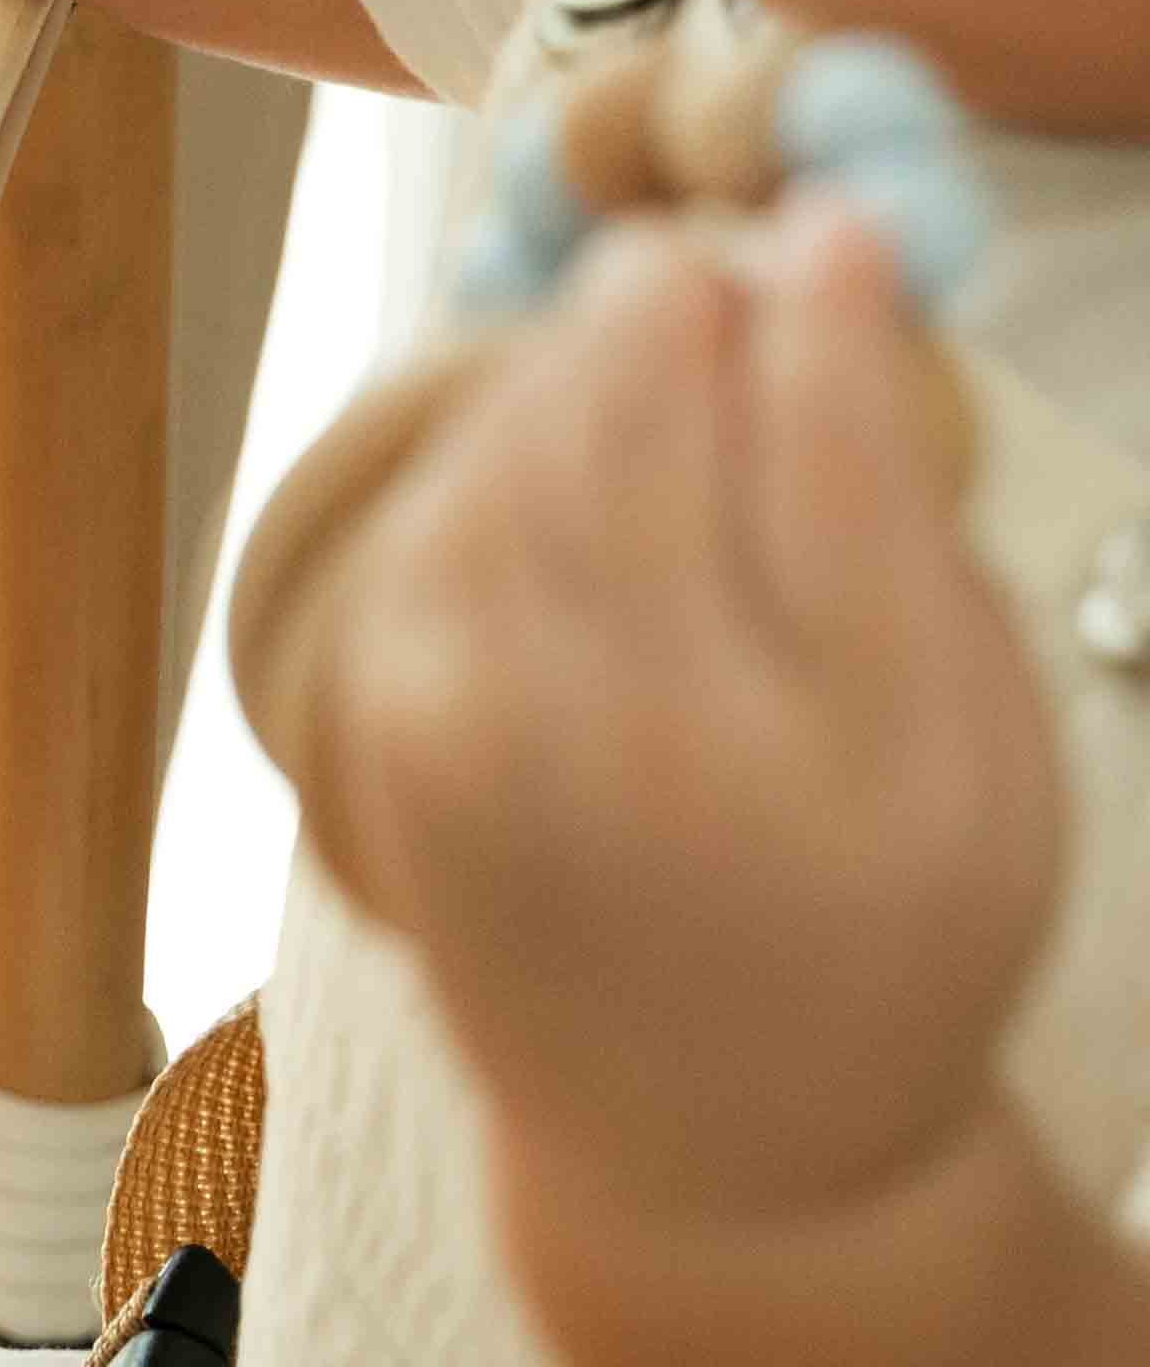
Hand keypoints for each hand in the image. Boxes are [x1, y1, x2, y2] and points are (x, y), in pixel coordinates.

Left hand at [289, 193, 1064, 1230]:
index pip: (823, 448)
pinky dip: (491, 452)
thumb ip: (904, 501)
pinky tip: (558, 457)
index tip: (831, 228)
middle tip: (717, 272)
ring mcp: (489, 740)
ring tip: (649, 355)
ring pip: (514, 445)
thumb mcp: (976, 733)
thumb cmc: (885, 913)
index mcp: (855, 748)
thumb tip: (826, 257)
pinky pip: (432, 511)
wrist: (717, 1138)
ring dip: (573, 365)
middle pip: (634, 419)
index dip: (823, 299)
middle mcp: (654, 745)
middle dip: (673, 307)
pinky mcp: (389, 728)